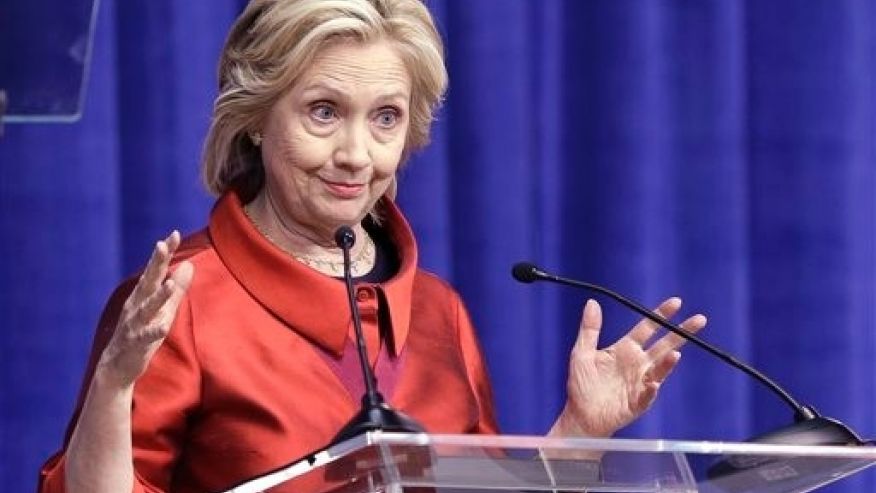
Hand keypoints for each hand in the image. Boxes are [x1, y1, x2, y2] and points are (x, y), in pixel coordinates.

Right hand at [97, 231, 193, 387]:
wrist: (118, 366)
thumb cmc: (143, 333)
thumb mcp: (164, 310)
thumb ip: (177, 289)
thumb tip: (190, 264)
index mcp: (143, 295)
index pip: (155, 270)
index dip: (164, 253)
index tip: (173, 233)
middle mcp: (136, 305)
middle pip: (147, 281)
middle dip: (156, 263)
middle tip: (162, 244)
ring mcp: (134, 324)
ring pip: (147, 307)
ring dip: (158, 296)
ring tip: (169, 284)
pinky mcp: (135, 344)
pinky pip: (146, 336)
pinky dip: (154, 330)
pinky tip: (164, 325)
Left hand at [550, 297, 706, 438]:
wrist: (580, 415)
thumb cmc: (582, 384)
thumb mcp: (582, 352)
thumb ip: (589, 329)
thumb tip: (592, 302)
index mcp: (625, 349)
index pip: (647, 328)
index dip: (661, 315)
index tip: (677, 302)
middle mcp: (637, 363)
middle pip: (664, 344)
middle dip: (682, 332)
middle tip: (700, 319)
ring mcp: (641, 382)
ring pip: (660, 369)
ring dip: (667, 362)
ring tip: (675, 353)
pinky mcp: (638, 402)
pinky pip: (648, 395)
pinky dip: (651, 390)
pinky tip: (653, 384)